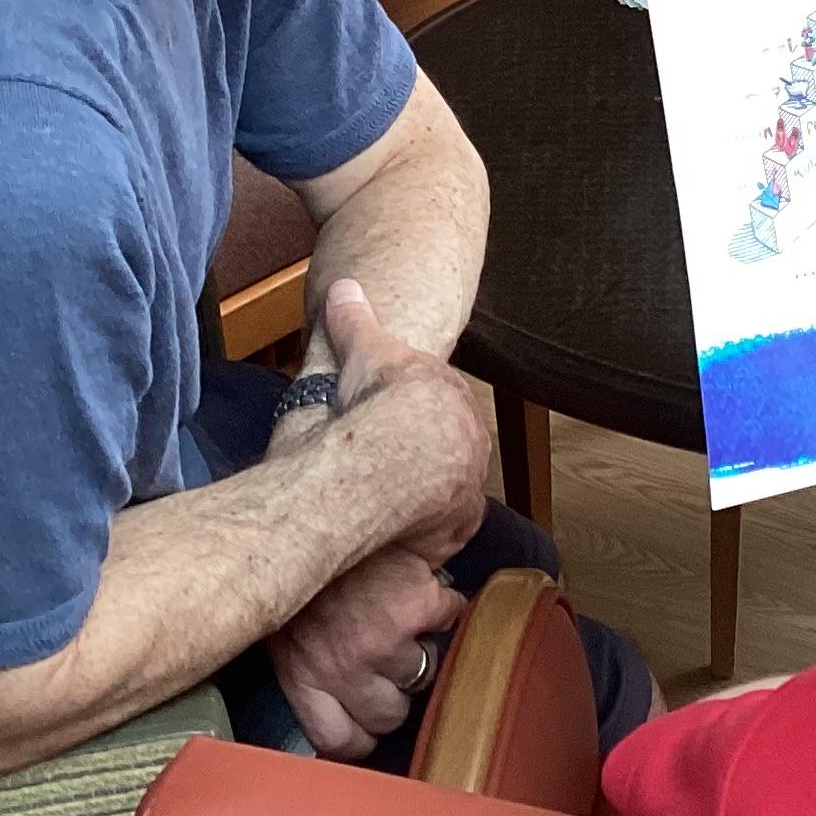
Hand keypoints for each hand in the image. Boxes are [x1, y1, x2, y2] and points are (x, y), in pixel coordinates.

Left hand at [271, 549, 464, 758]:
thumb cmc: (292, 560)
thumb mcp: (280, 622)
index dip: (358, 736)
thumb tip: (324, 698)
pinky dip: (443, 604)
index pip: (339, 741)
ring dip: (418, 648)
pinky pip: (449, 618)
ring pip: (422, 674)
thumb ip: (303, 664)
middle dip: (391, 692)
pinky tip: (425, 589)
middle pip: (388, 716)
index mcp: (302, 675)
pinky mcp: (418, 607)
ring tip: (404, 621)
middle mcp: (343, 667)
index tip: (364, 723)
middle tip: (385, 662)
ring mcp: (384, 640)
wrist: (318, 504)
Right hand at [322, 278, 489, 559]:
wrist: (387, 445)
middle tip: (380, 469)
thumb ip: (354, 320)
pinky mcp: (462, 517)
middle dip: (421, 458)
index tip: (381, 428)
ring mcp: (471, 478)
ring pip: (450, 488)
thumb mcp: (360, 349)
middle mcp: (472, 435)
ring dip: (425, 496)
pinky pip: (446, 524)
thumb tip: (343, 286)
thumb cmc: (372, 396)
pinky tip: (395, 529)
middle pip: (448, 449)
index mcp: (452, 394)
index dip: (407, 419)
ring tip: (384, 504)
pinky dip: (424, 528)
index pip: (438, 407)